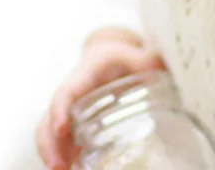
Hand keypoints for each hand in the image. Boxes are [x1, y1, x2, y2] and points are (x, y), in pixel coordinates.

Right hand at [36, 32, 166, 169]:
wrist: (110, 59)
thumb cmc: (123, 59)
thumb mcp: (138, 56)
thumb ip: (153, 63)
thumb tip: (167, 68)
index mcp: (86, 73)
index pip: (68, 90)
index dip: (61, 108)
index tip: (62, 129)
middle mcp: (71, 92)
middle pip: (49, 117)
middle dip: (50, 143)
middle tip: (59, 167)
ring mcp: (68, 111)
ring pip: (47, 133)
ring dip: (51, 154)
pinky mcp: (71, 127)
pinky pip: (57, 143)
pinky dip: (60, 158)